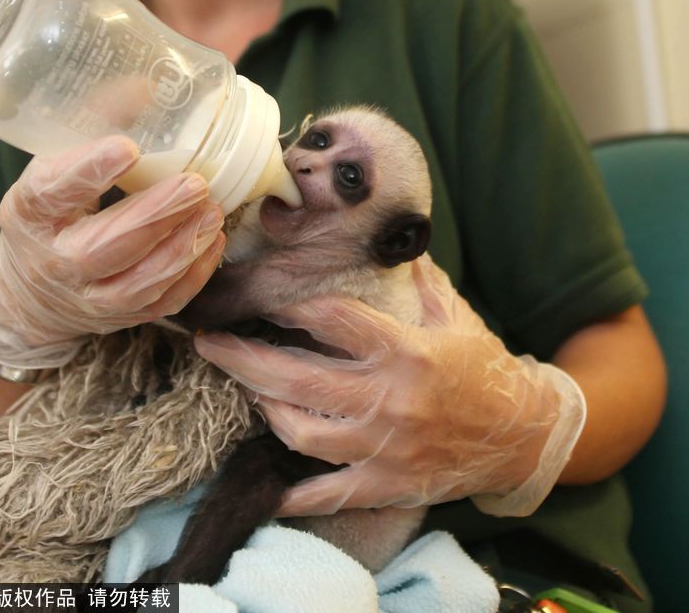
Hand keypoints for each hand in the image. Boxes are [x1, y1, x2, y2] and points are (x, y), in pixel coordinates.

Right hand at [0, 135, 224, 368]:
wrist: (29, 295)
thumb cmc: (50, 214)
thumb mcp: (52, 166)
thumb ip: (96, 128)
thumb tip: (151, 85)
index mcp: (29, 213)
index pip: (51, 192)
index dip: (88, 170)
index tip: (127, 147)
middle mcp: (54, 261)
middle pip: (103, 246)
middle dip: (155, 215)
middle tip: (195, 183)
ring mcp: (87, 297)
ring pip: (137, 283)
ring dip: (181, 246)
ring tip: (212, 210)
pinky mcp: (119, 318)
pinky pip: (161, 303)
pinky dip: (192, 274)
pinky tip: (211, 240)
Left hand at [194, 256, 584, 517]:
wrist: (524, 436)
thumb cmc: (485, 367)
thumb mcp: (454, 315)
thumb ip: (417, 279)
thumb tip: (391, 238)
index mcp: (403, 350)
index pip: (331, 320)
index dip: (288, 306)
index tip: (258, 296)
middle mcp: (388, 399)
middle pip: (297, 378)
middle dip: (243, 358)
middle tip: (209, 343)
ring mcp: (384, 447)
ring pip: (301, 433)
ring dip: (264, 410)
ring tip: (245, 389)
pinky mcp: (387, 485)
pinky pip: (330, 494)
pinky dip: (296, 496)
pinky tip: (268, 488)